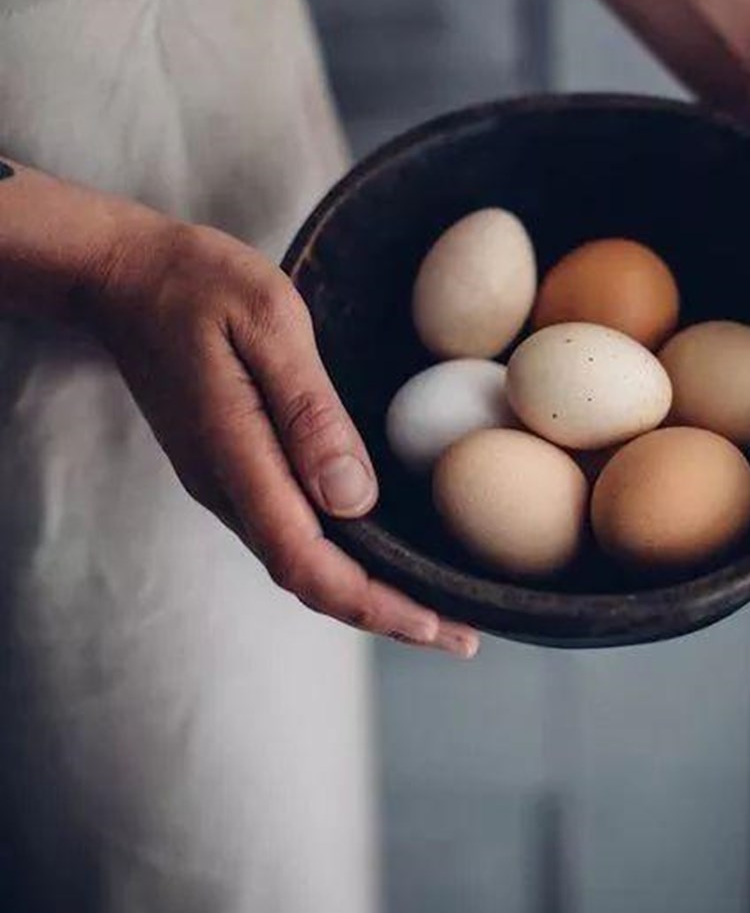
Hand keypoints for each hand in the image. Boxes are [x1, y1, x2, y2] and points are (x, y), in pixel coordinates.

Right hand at [89, 214, 478, 655]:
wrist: (123, 276)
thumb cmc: (198, 285)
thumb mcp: (268, 321)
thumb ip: (310, 411)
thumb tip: (354, 499)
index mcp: (236, 456)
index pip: (307, 562)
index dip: (376, 604)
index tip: (440, 624)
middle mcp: (225, 487)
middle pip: (309, 580)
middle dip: (386, 615)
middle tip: (464, 636)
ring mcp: (222, 482)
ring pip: (299, 562)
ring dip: (366, 593)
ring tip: (436, 607)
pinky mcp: (228, 467)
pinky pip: (289, 531)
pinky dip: (340, 558)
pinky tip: (379, 552)